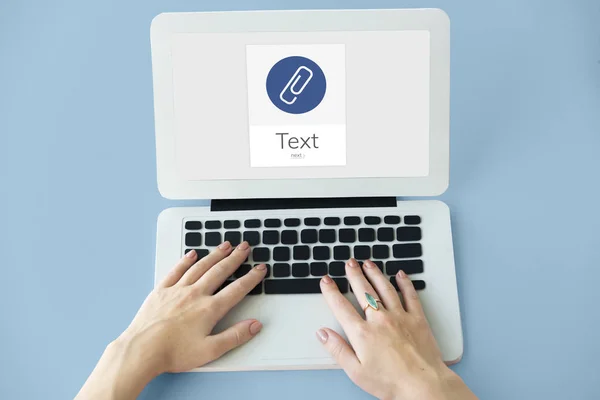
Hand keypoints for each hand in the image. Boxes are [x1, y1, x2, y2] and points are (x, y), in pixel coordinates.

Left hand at [75, 241, 265, 399]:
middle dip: (235, 258)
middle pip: (220, 271)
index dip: (251, 278)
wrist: (141, 350)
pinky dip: (186, 261)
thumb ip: (234, 336)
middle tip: (245, 247)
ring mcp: (177, 290)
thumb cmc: (173, 353)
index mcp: (209, 309)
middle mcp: (195, 294)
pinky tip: (192, 254)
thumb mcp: (210, 351)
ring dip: (215, 254)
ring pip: (200, 267)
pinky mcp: (161, 290)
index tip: (260, 269)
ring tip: (225, 245)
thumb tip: (254, 325)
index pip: (236, 289)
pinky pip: (176, 270)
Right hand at [317, 259, 476, 399]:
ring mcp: (400, 317)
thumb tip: (322, 334)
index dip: (331, 292)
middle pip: (363, 291)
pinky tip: (400, 275)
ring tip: (368, 263)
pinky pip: (410, 295)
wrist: (423, 386)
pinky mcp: (417, 319)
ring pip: (384, 288)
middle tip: (349, 263)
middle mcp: (380, 320)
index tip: (326, 281)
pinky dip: (405, 283)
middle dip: (354, 275)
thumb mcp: (356, 371)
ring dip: (375, 273)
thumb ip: (337, 350)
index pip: (341, 307)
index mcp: (362, 333)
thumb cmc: (391, 382)